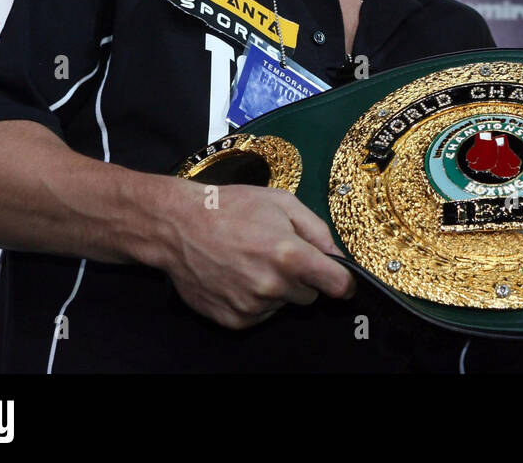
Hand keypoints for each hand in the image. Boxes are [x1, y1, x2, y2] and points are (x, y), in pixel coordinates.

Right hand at [160, 179, 355, 328]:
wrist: (179, 226)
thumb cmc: (231, 208)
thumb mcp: (282, 202)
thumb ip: (317, 229)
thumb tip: (337, 254)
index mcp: (289, 255)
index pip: (337, 285)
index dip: (344, 281)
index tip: (341, 279)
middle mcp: (272, 285)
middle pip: (310, 294)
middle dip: (302, 277)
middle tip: (277, 254)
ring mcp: (252, 306)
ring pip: (284, 304)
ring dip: (277, 288)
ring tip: (251, 261)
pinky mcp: (234, 319)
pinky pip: (260, 314)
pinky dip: (255, 299)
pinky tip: (238, 276)